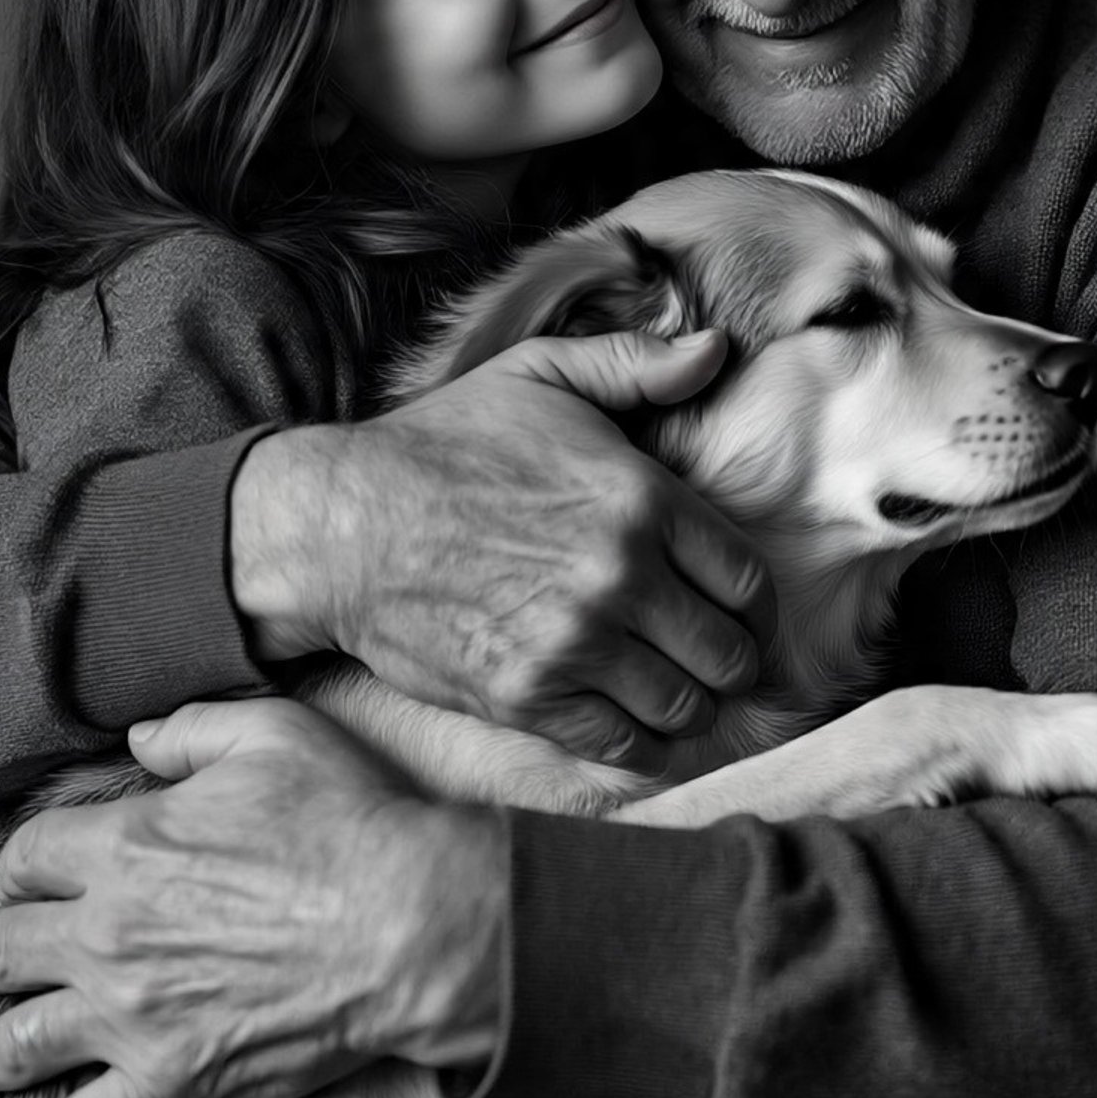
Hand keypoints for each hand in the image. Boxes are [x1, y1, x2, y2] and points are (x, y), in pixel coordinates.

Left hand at [0, 700, 504, 1097]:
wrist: (409, 925)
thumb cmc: (348, 822)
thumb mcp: (275, 736)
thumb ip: (191, 730)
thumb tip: (137, 740)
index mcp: (129, 845)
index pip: (25, 857)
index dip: (18, 865)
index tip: (28, 877)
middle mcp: (111, 934)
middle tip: (0, 960)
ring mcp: (134, 1017)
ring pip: (16, 1044)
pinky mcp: (172, 1082)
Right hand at [232, 328, 773, 770]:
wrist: (342, 523)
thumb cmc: (445, 442)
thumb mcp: (541, 374)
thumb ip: (636, 362)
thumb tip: (717, 349)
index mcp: (640, 497)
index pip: (747, 582)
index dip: (754, 608)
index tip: (739, 615)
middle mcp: (620, 575)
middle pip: (728, 655)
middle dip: (729, 662)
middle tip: (709, 659)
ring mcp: (575, 642)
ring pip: (684, 709)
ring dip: (685, 705)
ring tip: (667, 690)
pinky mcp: (527, 697)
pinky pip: (624, 748)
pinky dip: (639, 745)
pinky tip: (628, 722)